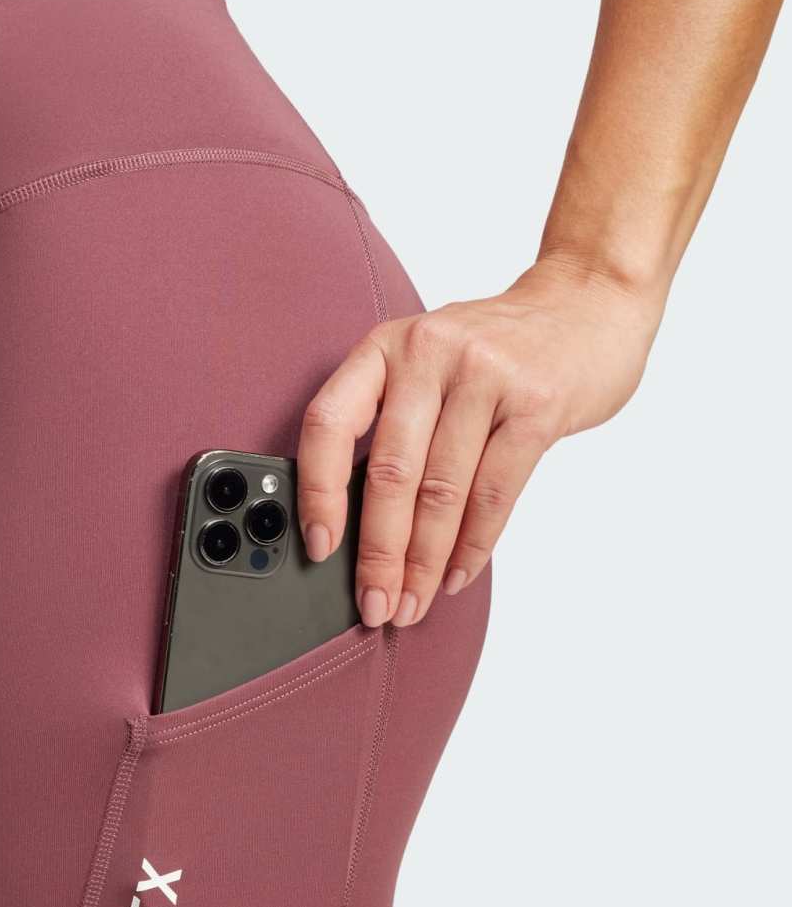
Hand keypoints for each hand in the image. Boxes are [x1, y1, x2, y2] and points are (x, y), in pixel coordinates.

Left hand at [297, 254, 662, 627]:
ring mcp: (485, 375)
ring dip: (425, 562)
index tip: (319, 546)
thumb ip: (393, 423)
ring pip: (442, 492)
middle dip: (379, 553)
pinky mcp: (536, 405)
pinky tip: (456, 575)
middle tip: (375, 603)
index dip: (317, 491)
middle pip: (390, 473)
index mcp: (385, 348)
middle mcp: (428, 354)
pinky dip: (472, 546)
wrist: (589, 302)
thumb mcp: (428, 363)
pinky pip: (494, 494)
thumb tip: (356, 524)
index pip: (330, 424)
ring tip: (413, 602)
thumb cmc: (498, 349)